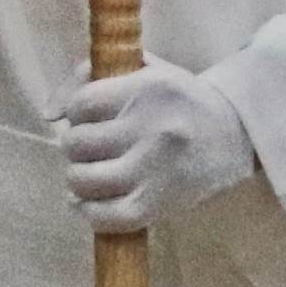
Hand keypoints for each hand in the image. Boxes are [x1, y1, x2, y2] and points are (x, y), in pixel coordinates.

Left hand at [59, 64, 257, 231]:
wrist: (236, 136)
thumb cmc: (180, 101)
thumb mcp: (145, 70)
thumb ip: (91, 75)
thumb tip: (49, 112)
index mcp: (148, 90)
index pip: (82, 104)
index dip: (76, 113)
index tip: (90, 119)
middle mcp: (151, 129)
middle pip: (77, 143)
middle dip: (77, 146)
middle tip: (92, 148)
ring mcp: (154, 171)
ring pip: (83, 180)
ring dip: (78, 178)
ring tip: (91, 173)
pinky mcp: (156, 205)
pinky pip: (103, 216)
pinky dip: (88, 211)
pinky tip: (93, 201)